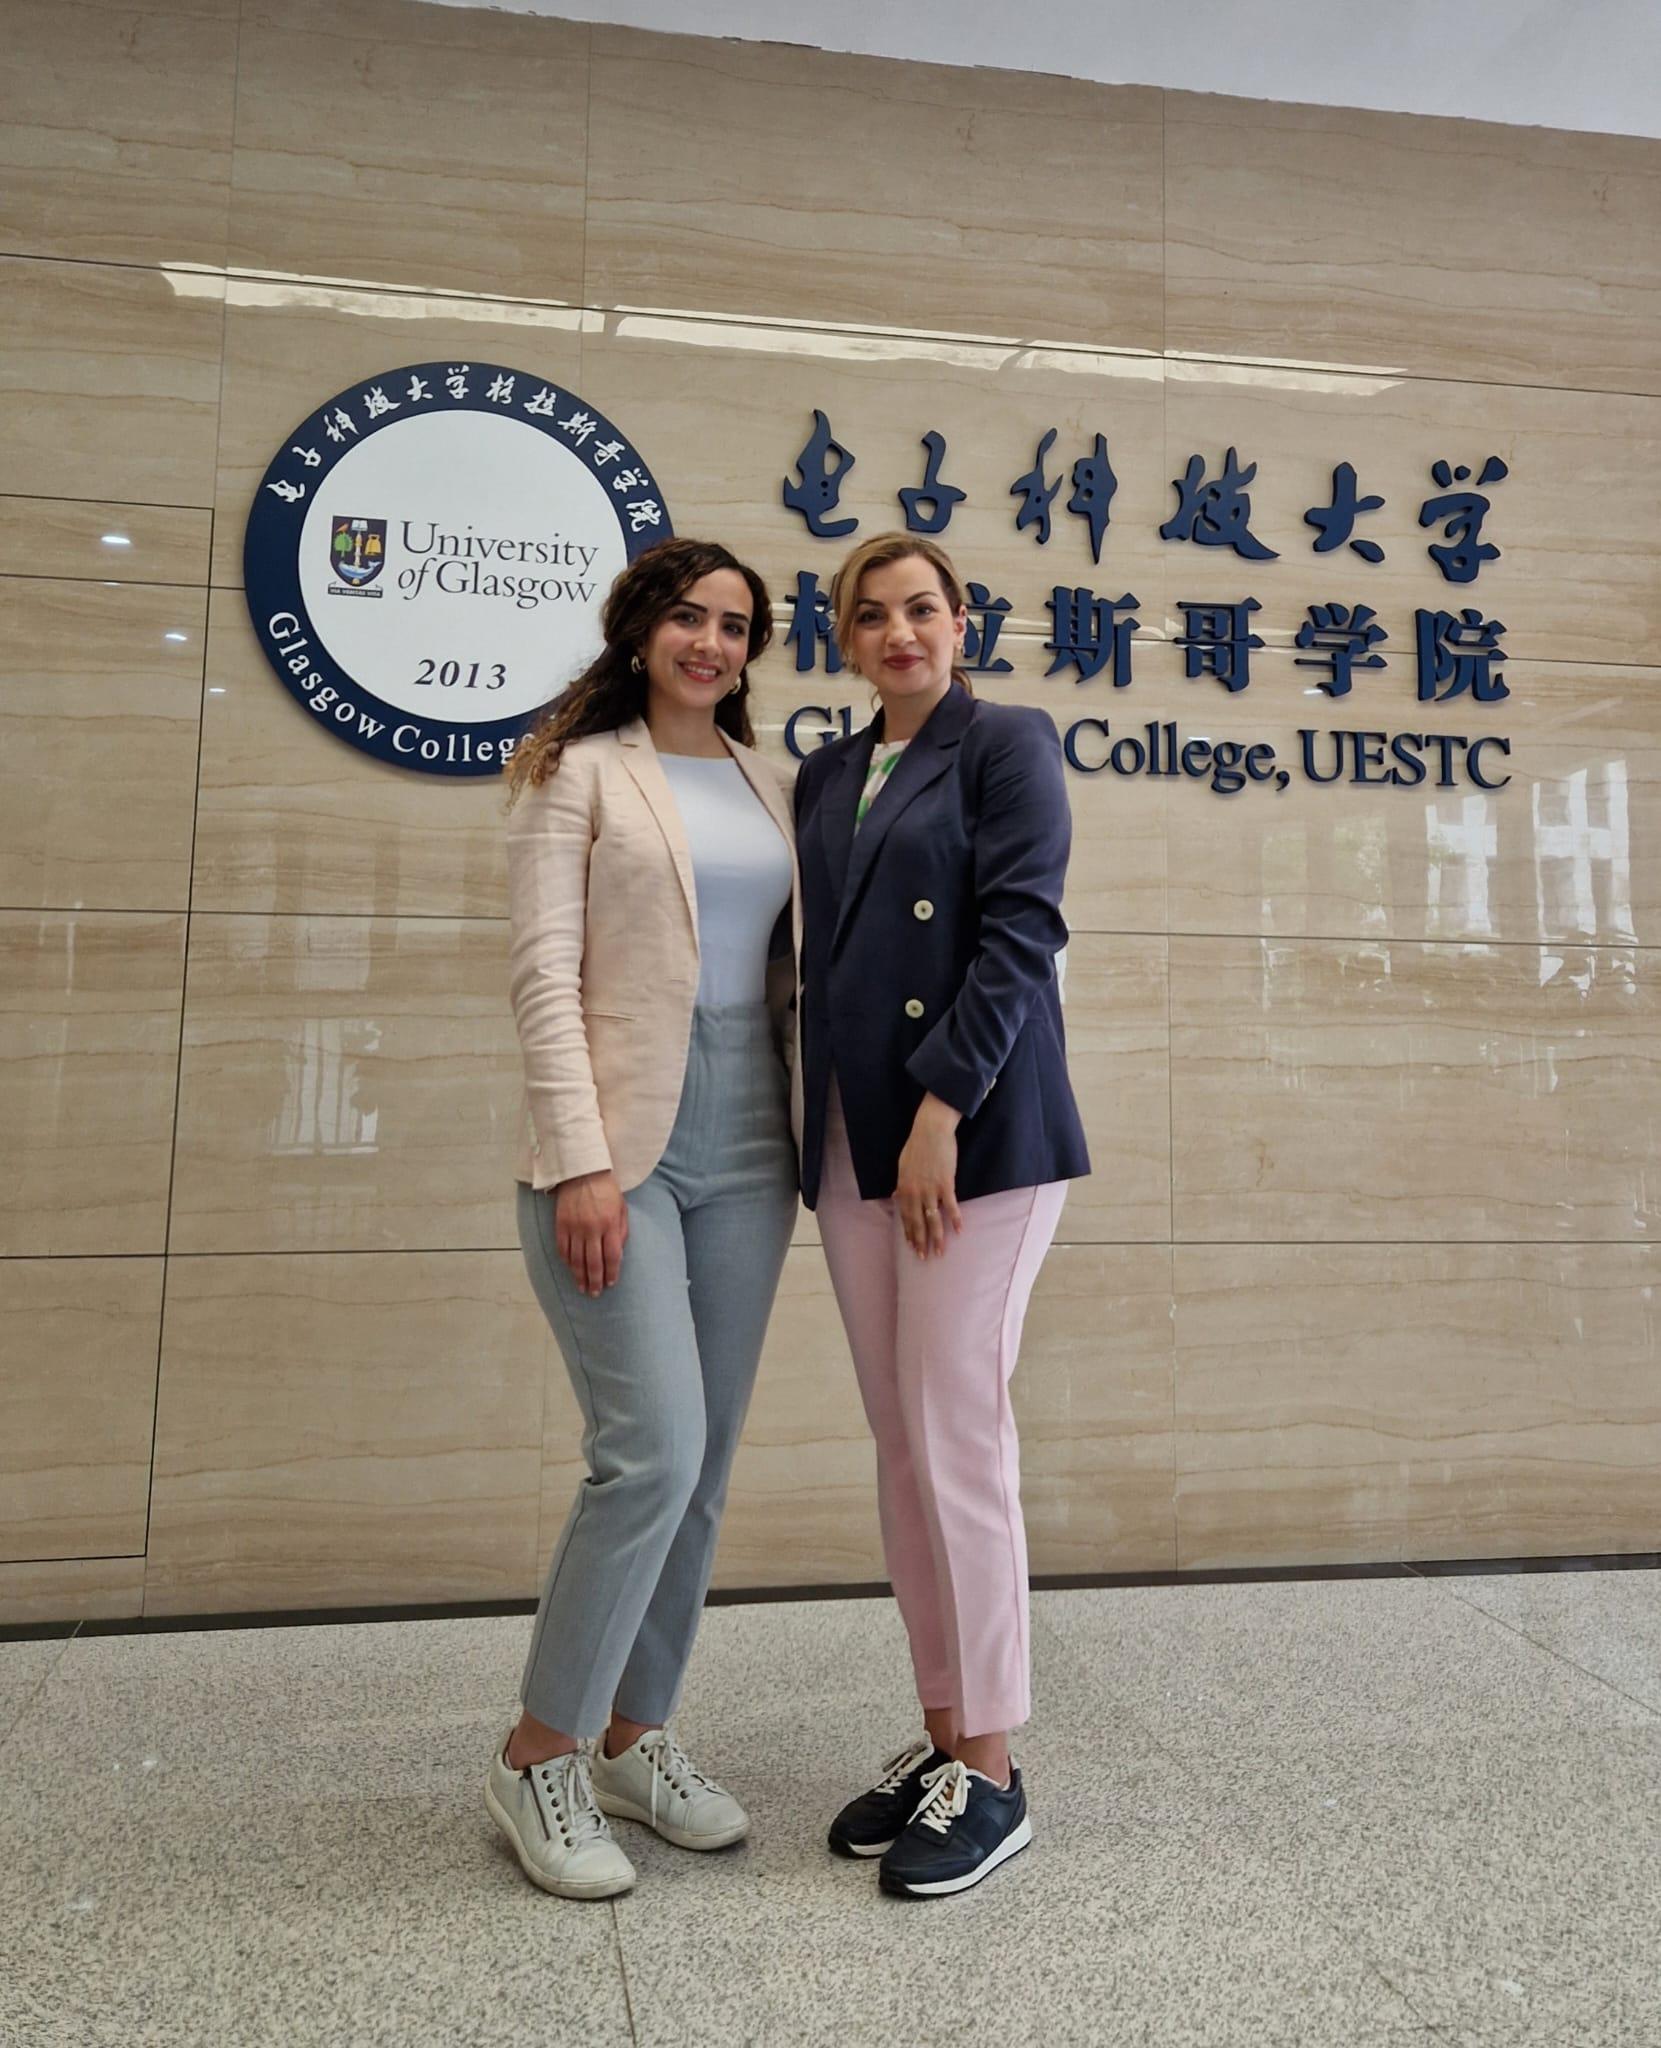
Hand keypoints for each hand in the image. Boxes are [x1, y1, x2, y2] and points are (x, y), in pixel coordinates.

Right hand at [553, 1170, 628, 1296]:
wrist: (582, 1171)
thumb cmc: (606, 1190)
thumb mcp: (622, 1208)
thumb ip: (621, 1231)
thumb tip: (618, 1253)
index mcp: (610, 1224)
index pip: (612, 1256)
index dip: (611, 1273)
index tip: (610, 1283)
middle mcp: (592, 1228)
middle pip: (593, 1262)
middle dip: (595, 1281)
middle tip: (595, 1293)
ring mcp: (574, 1227)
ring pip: (576, 1259)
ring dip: (579, 1276)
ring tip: (582, 1287)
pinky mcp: (561, 1224)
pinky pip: (563, 1249)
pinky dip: (567, 1262)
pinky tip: (571, 1269)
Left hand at [895, 1094, 962, 1259]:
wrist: (930, 1130)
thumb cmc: (916, 1146)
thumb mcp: (902, 1165)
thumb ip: (901, 1183)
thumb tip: (896, 1194)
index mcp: (904, 1188)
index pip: (905, 1216)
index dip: (909, 1233)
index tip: (911, 1246)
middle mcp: (915, 1192)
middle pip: (918, 1222)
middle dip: (921, 1241)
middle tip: (924, 1258)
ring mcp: (931, 1189)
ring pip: (933, 1219)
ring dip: (937, 1237)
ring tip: (940, 1252)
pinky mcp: (946, 1183)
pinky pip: (951, 1206)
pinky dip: (955, 1219)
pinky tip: (959, 1231)